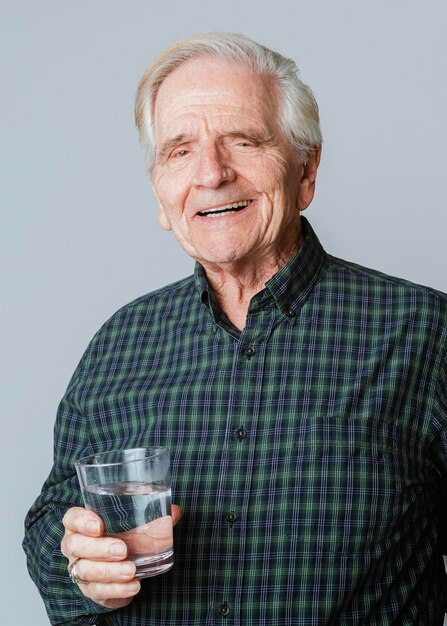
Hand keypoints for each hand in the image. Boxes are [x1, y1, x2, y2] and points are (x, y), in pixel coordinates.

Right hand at [61, 505, 181, 608]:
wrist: (124, 565)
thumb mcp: (137, 523)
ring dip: (109, 571)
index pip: (72, 518)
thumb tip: (174, 511)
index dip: (81, 521)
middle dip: (98, 548)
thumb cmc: (126, 536)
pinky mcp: (90, 589)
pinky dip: (116, 589)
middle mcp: (76, 545)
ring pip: (85, 570)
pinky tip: (133, 585)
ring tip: (131, 570)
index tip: (99, 526)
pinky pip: (98, 591)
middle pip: (75, 545)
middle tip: (122, 549)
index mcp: (82, 523)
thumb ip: (154, 516)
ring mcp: (80, 568)